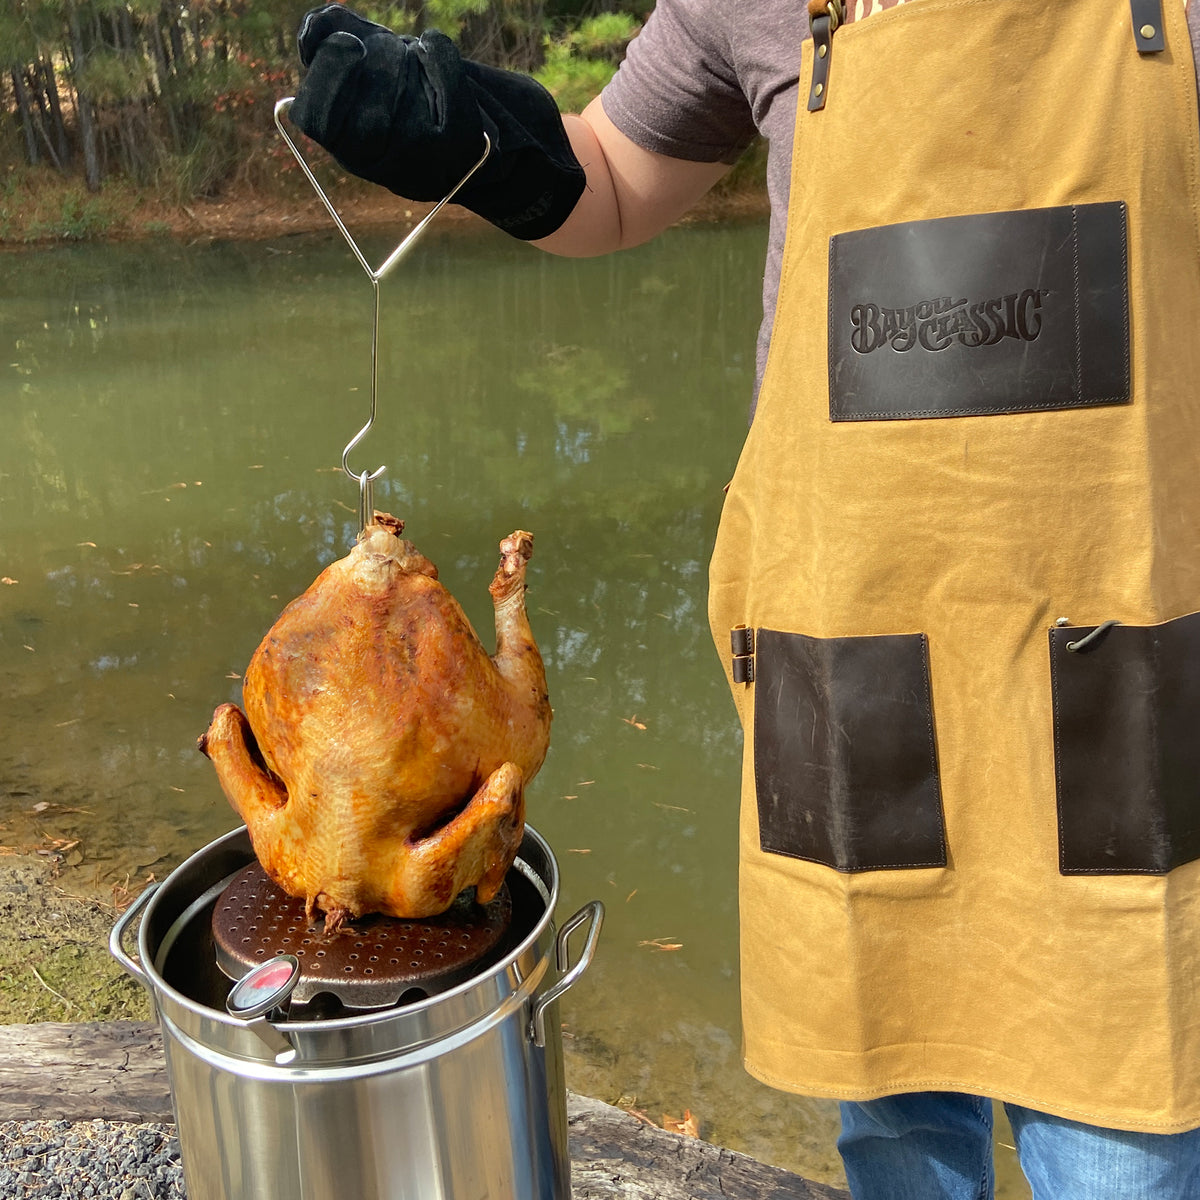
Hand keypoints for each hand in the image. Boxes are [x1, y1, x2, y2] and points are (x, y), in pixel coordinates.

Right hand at [291, 5, 584, 239]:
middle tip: (394, 48)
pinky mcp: (461, 149)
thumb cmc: (444, 106)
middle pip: (351, 106)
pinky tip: (440, 50)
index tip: (348, 42)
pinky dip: (440, 55)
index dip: (324, 73)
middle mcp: (383, 163)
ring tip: (417, 56)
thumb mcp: (390, 75)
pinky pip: (444, 86)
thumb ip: (347, 47)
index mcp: (354, 146)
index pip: (311, 117)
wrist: (518, 154)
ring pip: (395, 93)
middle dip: (372, 58)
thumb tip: (316, 28)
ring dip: (406, 57)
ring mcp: (422, 161)